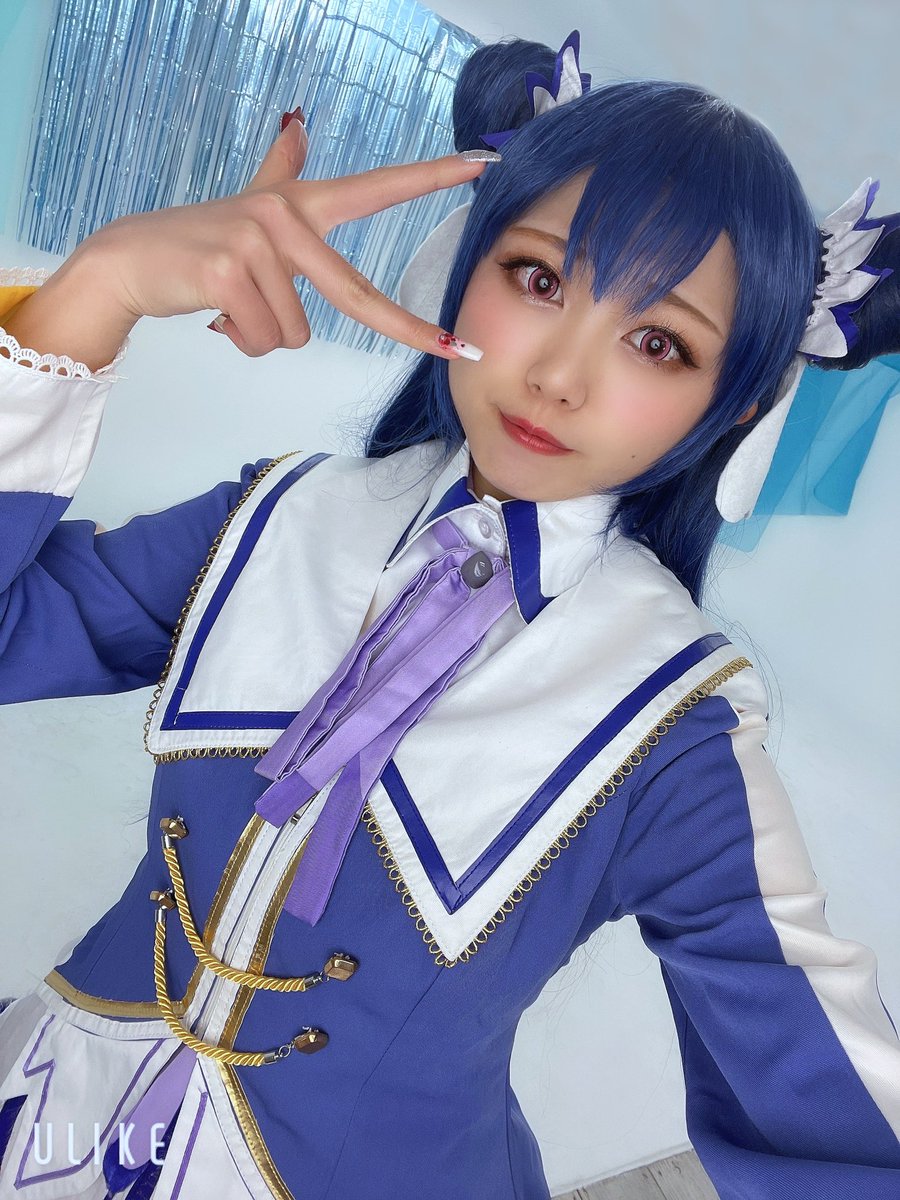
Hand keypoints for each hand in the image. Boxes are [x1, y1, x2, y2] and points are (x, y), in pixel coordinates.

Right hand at [77, 113, 492, 359]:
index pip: (374, 188)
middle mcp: (285, 215)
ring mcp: (259, 240)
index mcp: (299, 205)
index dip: (428, 177)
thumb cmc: (197, 243)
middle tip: (455, 350)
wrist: (130, 260)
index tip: (481, 167)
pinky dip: (241, 340)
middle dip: (410, 329)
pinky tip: (216, 314)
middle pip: (358, 294)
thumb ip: (276, 168)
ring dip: (264, 336)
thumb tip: (296, 125)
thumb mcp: (245, 204)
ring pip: (295, 334)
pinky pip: (263, 337)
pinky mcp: (232, 271)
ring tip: (234, 307)